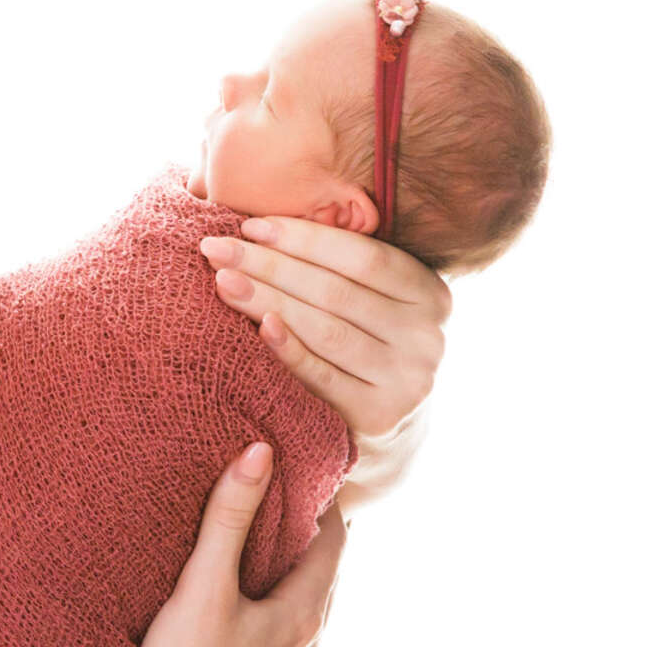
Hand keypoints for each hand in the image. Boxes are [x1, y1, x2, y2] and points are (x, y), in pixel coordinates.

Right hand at [118, 442, 344, 646]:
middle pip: (322, 582)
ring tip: (260, 558)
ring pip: (304, 621)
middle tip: (280, 504)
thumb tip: (260, 452)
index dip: (324, 506)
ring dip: (290, 587)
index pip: (334, 545)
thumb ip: (229, 516)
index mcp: (302, 618)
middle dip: (306, 542)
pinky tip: (245, 623)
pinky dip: (274, 626)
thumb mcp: (203, 584)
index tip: (305, 475)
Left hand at [203, 214, 451, 448]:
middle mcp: (427, 337)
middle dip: (270, 265)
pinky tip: (258, 326)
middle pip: (336, 292)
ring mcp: (407, 380)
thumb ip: (335, 261)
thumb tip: (258, 225)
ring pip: (326, 330)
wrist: (387, 421)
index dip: (303, 237)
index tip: (249, 226)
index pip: (362, 255)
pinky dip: (288, 349)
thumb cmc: (364, 339)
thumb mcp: (371, 296)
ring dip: (267, 301)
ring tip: (223, 281)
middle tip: (216, 249)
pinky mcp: (379, 417)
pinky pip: (322, 377)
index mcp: (430, 292)